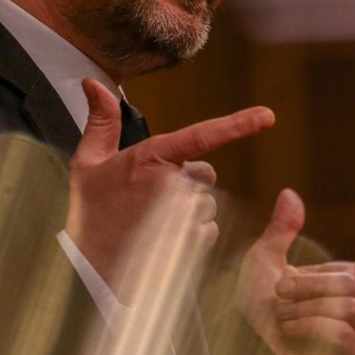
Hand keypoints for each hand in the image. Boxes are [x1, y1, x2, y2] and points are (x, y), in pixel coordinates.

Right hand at [66, 78, 274, 291]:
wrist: (90, 271)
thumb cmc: (91, 216)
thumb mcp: (88, 163)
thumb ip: (101, 120)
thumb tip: (93, 84)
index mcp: (152, 159)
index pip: (202, 136)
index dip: (238, 124)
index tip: (267, 116)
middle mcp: (173, 186)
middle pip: (204, 173)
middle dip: (186, 182)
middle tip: (150, 198)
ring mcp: (186, 216)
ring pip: (206, 203)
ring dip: (187, 210)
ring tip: (153, 222)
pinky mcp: (194, 242)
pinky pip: (208, 229)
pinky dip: (192, 234)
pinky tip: (164, 240)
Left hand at [237, 188, 354, 354]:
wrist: (237, 334)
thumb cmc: (249, 301)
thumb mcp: (263, 258)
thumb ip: (282, 229)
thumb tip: (290, 194)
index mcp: (338, 281)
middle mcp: (349, 309)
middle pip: (351, 286)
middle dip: (308, 287)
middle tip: (281, 297)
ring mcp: (347, 338)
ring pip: (347, 310)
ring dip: (303, 310)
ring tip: (284, 319)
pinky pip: (344, 338)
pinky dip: (312, 332)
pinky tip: (293, 339)